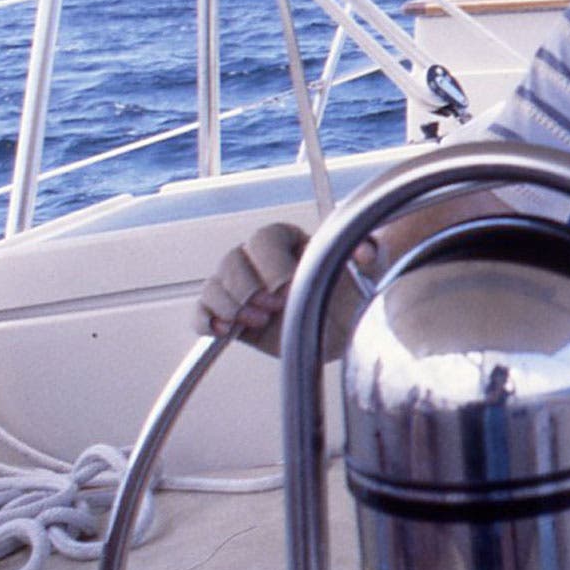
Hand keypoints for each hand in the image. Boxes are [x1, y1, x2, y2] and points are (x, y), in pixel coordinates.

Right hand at [196, 221, 379, 356]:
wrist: (340, 325)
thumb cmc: (351, 290)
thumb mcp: (367, 269)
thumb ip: (367, 252)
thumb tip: (365, 250)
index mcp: (285, 240)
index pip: (263, 238)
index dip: (271, 264)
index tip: (288, 287)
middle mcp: (256, 259)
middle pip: (231, 261)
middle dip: (250, 288)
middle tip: (275, 308)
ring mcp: (239, 287)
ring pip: (213, 286)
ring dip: (232, 306)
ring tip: (260, 320)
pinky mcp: (230, 315)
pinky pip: (201, 313)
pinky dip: (206, 321)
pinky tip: (227, 330)